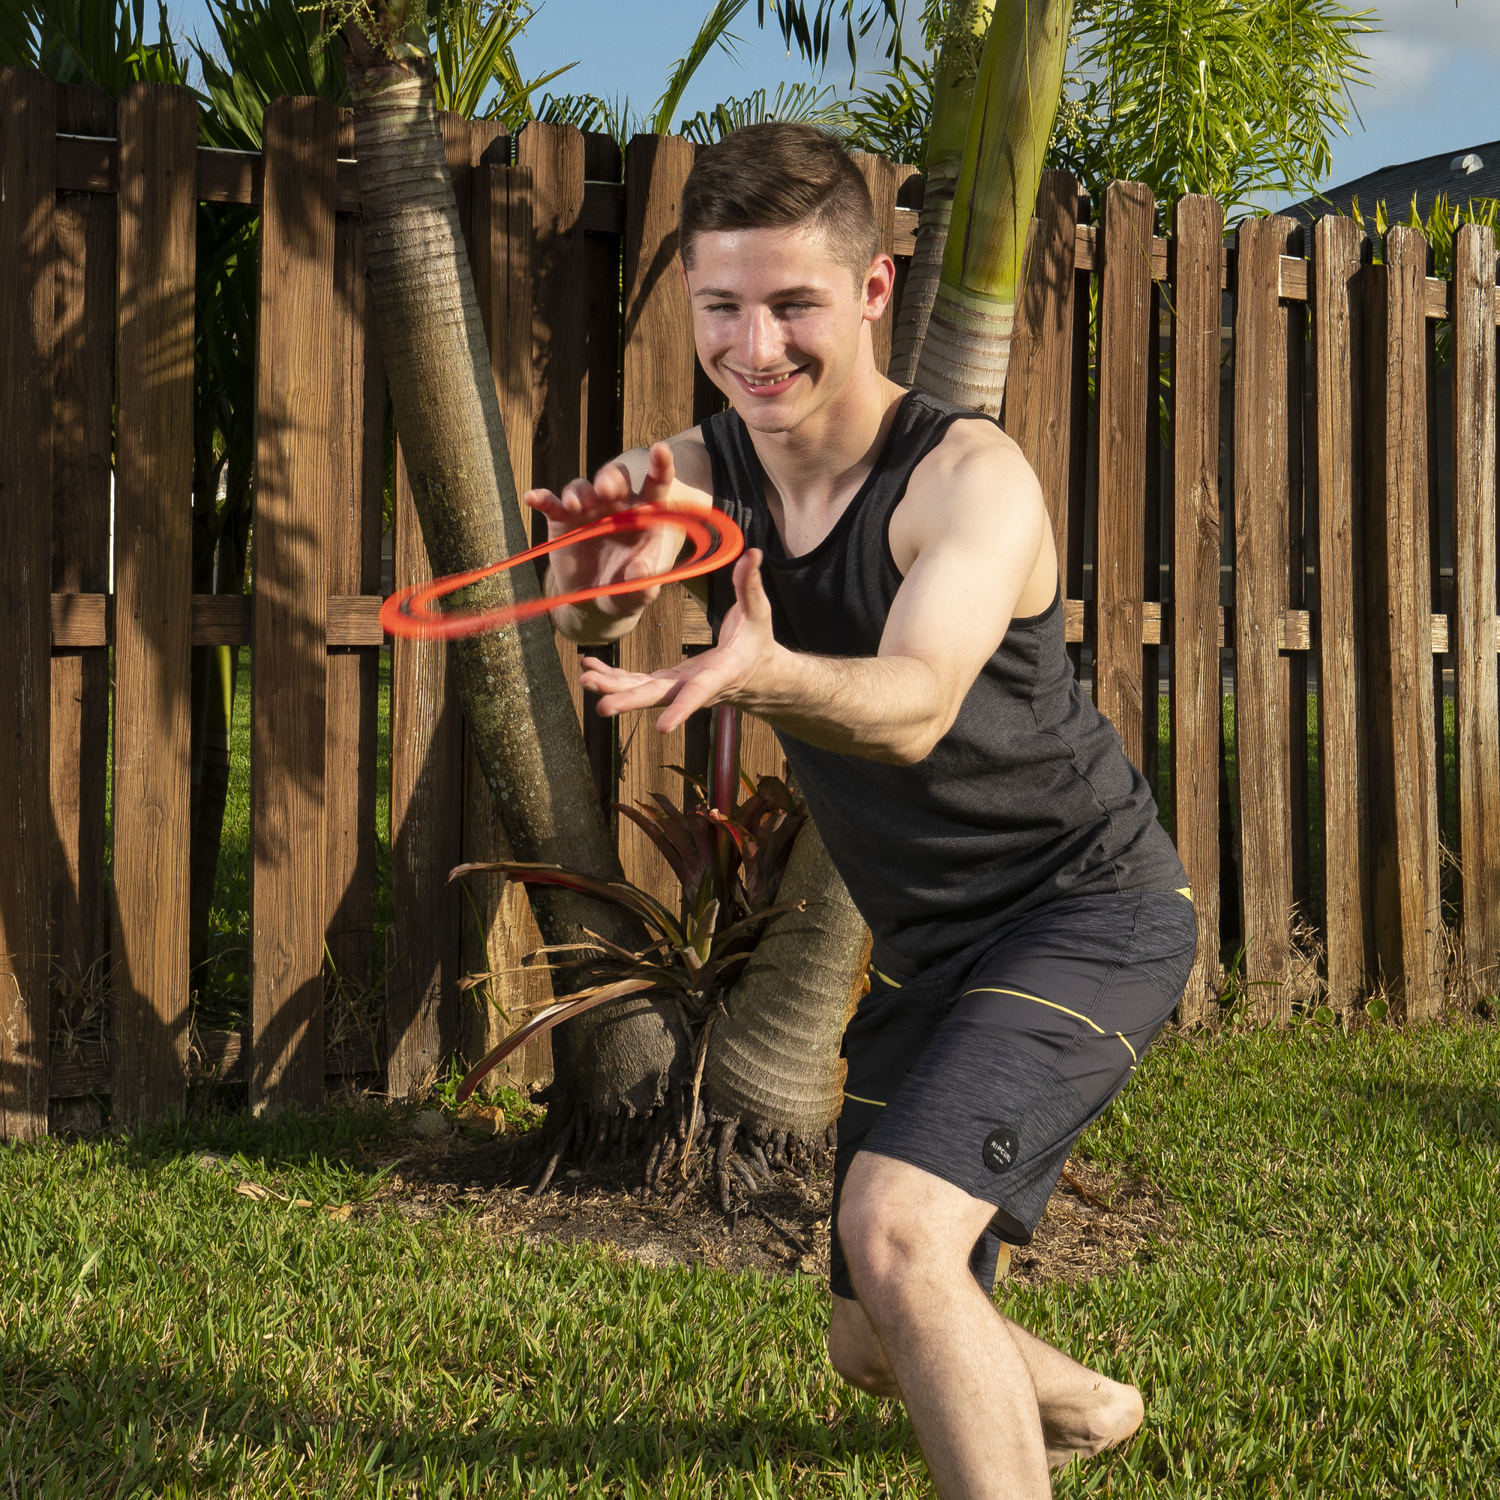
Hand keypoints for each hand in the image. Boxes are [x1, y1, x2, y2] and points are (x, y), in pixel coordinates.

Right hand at [523, 442, 685, 621]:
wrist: (592, 600)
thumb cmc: (623, 591)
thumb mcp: (636, 593)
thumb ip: (643, 582)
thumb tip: (642, 571)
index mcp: (644, 515)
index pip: (656, 485)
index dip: (660, 466)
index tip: (661, 450)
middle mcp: (616, 505)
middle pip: (615, 477)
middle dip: (610, 478)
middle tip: (606, 491)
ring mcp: (588, 510)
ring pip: (583, 486)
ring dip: (580, 492)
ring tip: (577, 506)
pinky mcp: (563, 519)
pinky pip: (551, 503)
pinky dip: (541, 498)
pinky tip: (532, 497)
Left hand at [580, 548, 778, 733]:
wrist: (757, 676)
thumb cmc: (757, 643)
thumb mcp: (759, 613)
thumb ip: (751, 586)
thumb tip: (752, 554)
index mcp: (720, 672)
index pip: (700, 692)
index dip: (681, 708)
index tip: (662, 727)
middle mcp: (695, 686)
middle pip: (659, 697)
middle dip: (629, 701)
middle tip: (603, 706)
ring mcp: (678, 686)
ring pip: (641, 691)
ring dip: (612, 687)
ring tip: (585, 679)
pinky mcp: (666, 682)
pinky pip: (635, 683)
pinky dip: (612, 677)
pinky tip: (589, 670)